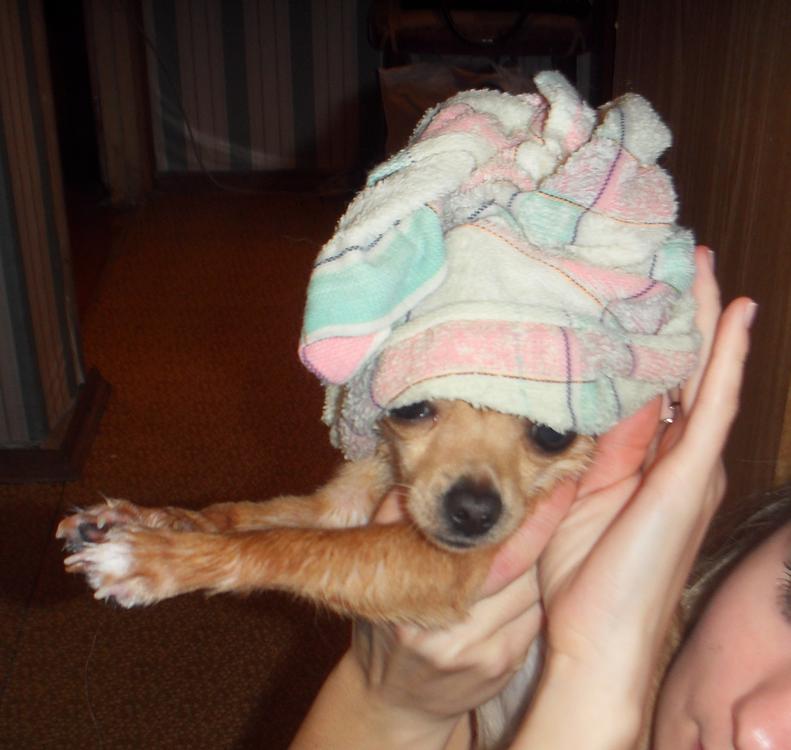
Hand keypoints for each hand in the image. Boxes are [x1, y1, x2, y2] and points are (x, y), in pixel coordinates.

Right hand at [335, 483, 575, 746]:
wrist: (394, 698)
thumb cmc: (387, 622)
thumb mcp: (378, 568)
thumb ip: (390, 520)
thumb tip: (425, 482)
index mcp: (418, 594)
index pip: (487, 549)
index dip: (524, 517)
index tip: (546, 486)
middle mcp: (449, 630)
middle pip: (517, 569)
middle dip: (540, 531)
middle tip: (557, 495)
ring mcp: (479, 655)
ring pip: (531, 593)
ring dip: (537, 565)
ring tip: (531, 539)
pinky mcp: (501, 671)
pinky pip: (532, 619)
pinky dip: (532, 598)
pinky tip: (520, 585)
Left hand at [513, 247, 753, 747]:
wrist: (597, 634)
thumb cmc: (582, 572)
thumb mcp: (576, 493)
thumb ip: (592, 446)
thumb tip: (593, 393)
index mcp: (654, 462)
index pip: (661, 385)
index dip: (656, 338)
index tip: (641, 291)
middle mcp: (682, 457)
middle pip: (688, 371)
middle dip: (685, 316)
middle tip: (682, 259)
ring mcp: (694, 465)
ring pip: (706, 376)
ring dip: (706, 320)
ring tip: (702, 266)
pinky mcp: (693, 476)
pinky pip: (713, 404)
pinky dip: (725, 358)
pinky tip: (732, 314)